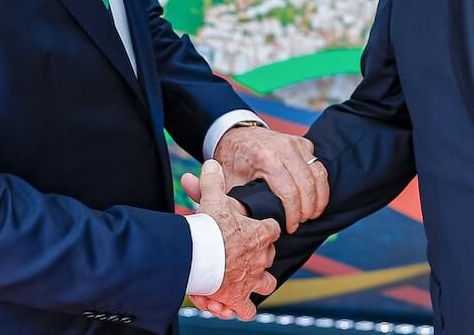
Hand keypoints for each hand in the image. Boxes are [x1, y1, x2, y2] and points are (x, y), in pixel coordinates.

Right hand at [182, 160, 279, 319]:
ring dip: (257, 283)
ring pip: (265, 283)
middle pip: (269, 256)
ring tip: (244, 281)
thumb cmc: (208, 228)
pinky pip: (247, 309)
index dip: (264, 228)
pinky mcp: (240, 298)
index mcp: (260, 233)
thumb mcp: (212, 199)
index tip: (256, 228)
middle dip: (259, 256)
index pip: (272, 229)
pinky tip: (232, 306)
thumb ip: (212, 181)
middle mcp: (261, 257)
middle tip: (242, 255)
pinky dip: (241, 309)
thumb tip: (211, 163)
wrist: (201, 256)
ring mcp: (252, 279)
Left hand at [213, 124, 328, 228]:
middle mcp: (284, 148)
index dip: (293, 214)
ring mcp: (295, 143)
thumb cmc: (233, 159)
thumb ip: (239, 202)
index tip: (291, 226)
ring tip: (313, 212)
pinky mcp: (302, 142)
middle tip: (303, 221)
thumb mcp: (230, 182)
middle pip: (308, 184)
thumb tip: (249, 225)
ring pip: (319, 173)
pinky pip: (318, 164)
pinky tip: (312, 194)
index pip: (289, 192)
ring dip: (320, 196)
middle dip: (308, 208)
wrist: (236, 135)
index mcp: (266, 159)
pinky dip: (319, 181)